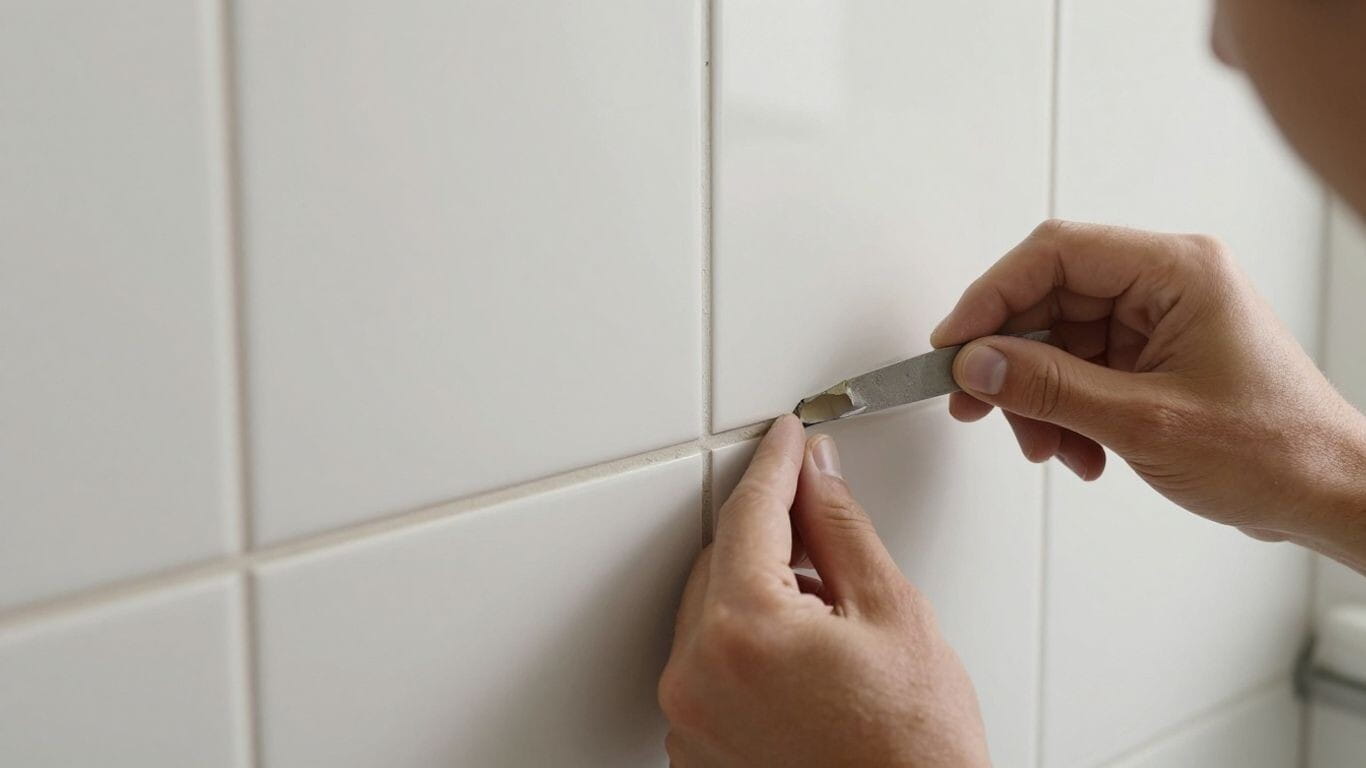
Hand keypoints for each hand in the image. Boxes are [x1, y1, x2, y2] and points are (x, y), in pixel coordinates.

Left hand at [658, 415, 989, 767]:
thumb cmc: (914, 751)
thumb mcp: (892, 612)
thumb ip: (840, 528)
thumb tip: (815, 473)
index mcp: (743, 631)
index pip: (749, 514)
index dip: (775, 465)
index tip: (787, 438)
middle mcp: (696, 677)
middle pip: (720, 562)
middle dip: (769, 538)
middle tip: (824, 537)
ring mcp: (689, 720)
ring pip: (710, 613)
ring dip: (756, 594)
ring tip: (828, 623)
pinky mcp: (694, 750)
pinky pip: (706, 667)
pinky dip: (743, 647)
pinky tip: (801, 661)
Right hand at [933, 219, 1365, 564]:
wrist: (1329, 494)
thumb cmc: (1273, 450)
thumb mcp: (1144, 421)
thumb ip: (1049, 388)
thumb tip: (975, 365)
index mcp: (1176, 270)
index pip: (1054, 254)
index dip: (992, 297)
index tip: (953, 346)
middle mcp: (1165, 283)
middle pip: (1049, 299)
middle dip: (1010, 361)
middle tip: (976, 405)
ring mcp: (1159, 320)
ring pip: (1058, 341)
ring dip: (1037, 398)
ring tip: (1047, 448)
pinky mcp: (1154, 355)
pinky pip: (1081, 370)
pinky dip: (1065, 413)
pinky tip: (1079, 453)